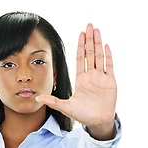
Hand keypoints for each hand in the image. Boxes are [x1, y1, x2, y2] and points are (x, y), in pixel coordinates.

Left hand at [36, 23, 116, 139]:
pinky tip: (106, 46)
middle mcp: (91, 76)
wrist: (98, 122)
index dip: (80, 46)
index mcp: (81, 79)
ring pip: (100, 56)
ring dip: (98, 43)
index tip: (80, 34)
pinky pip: (110, 66)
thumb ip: (53, 101)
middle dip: (90, 39)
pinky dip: (108, 56)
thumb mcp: (66, 107)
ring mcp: (101, 78)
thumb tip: (37, 98)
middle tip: (89, 25)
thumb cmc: (83, 115)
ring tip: (97, 30)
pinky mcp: (110, 82)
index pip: (81, 58)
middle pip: (90, 53)